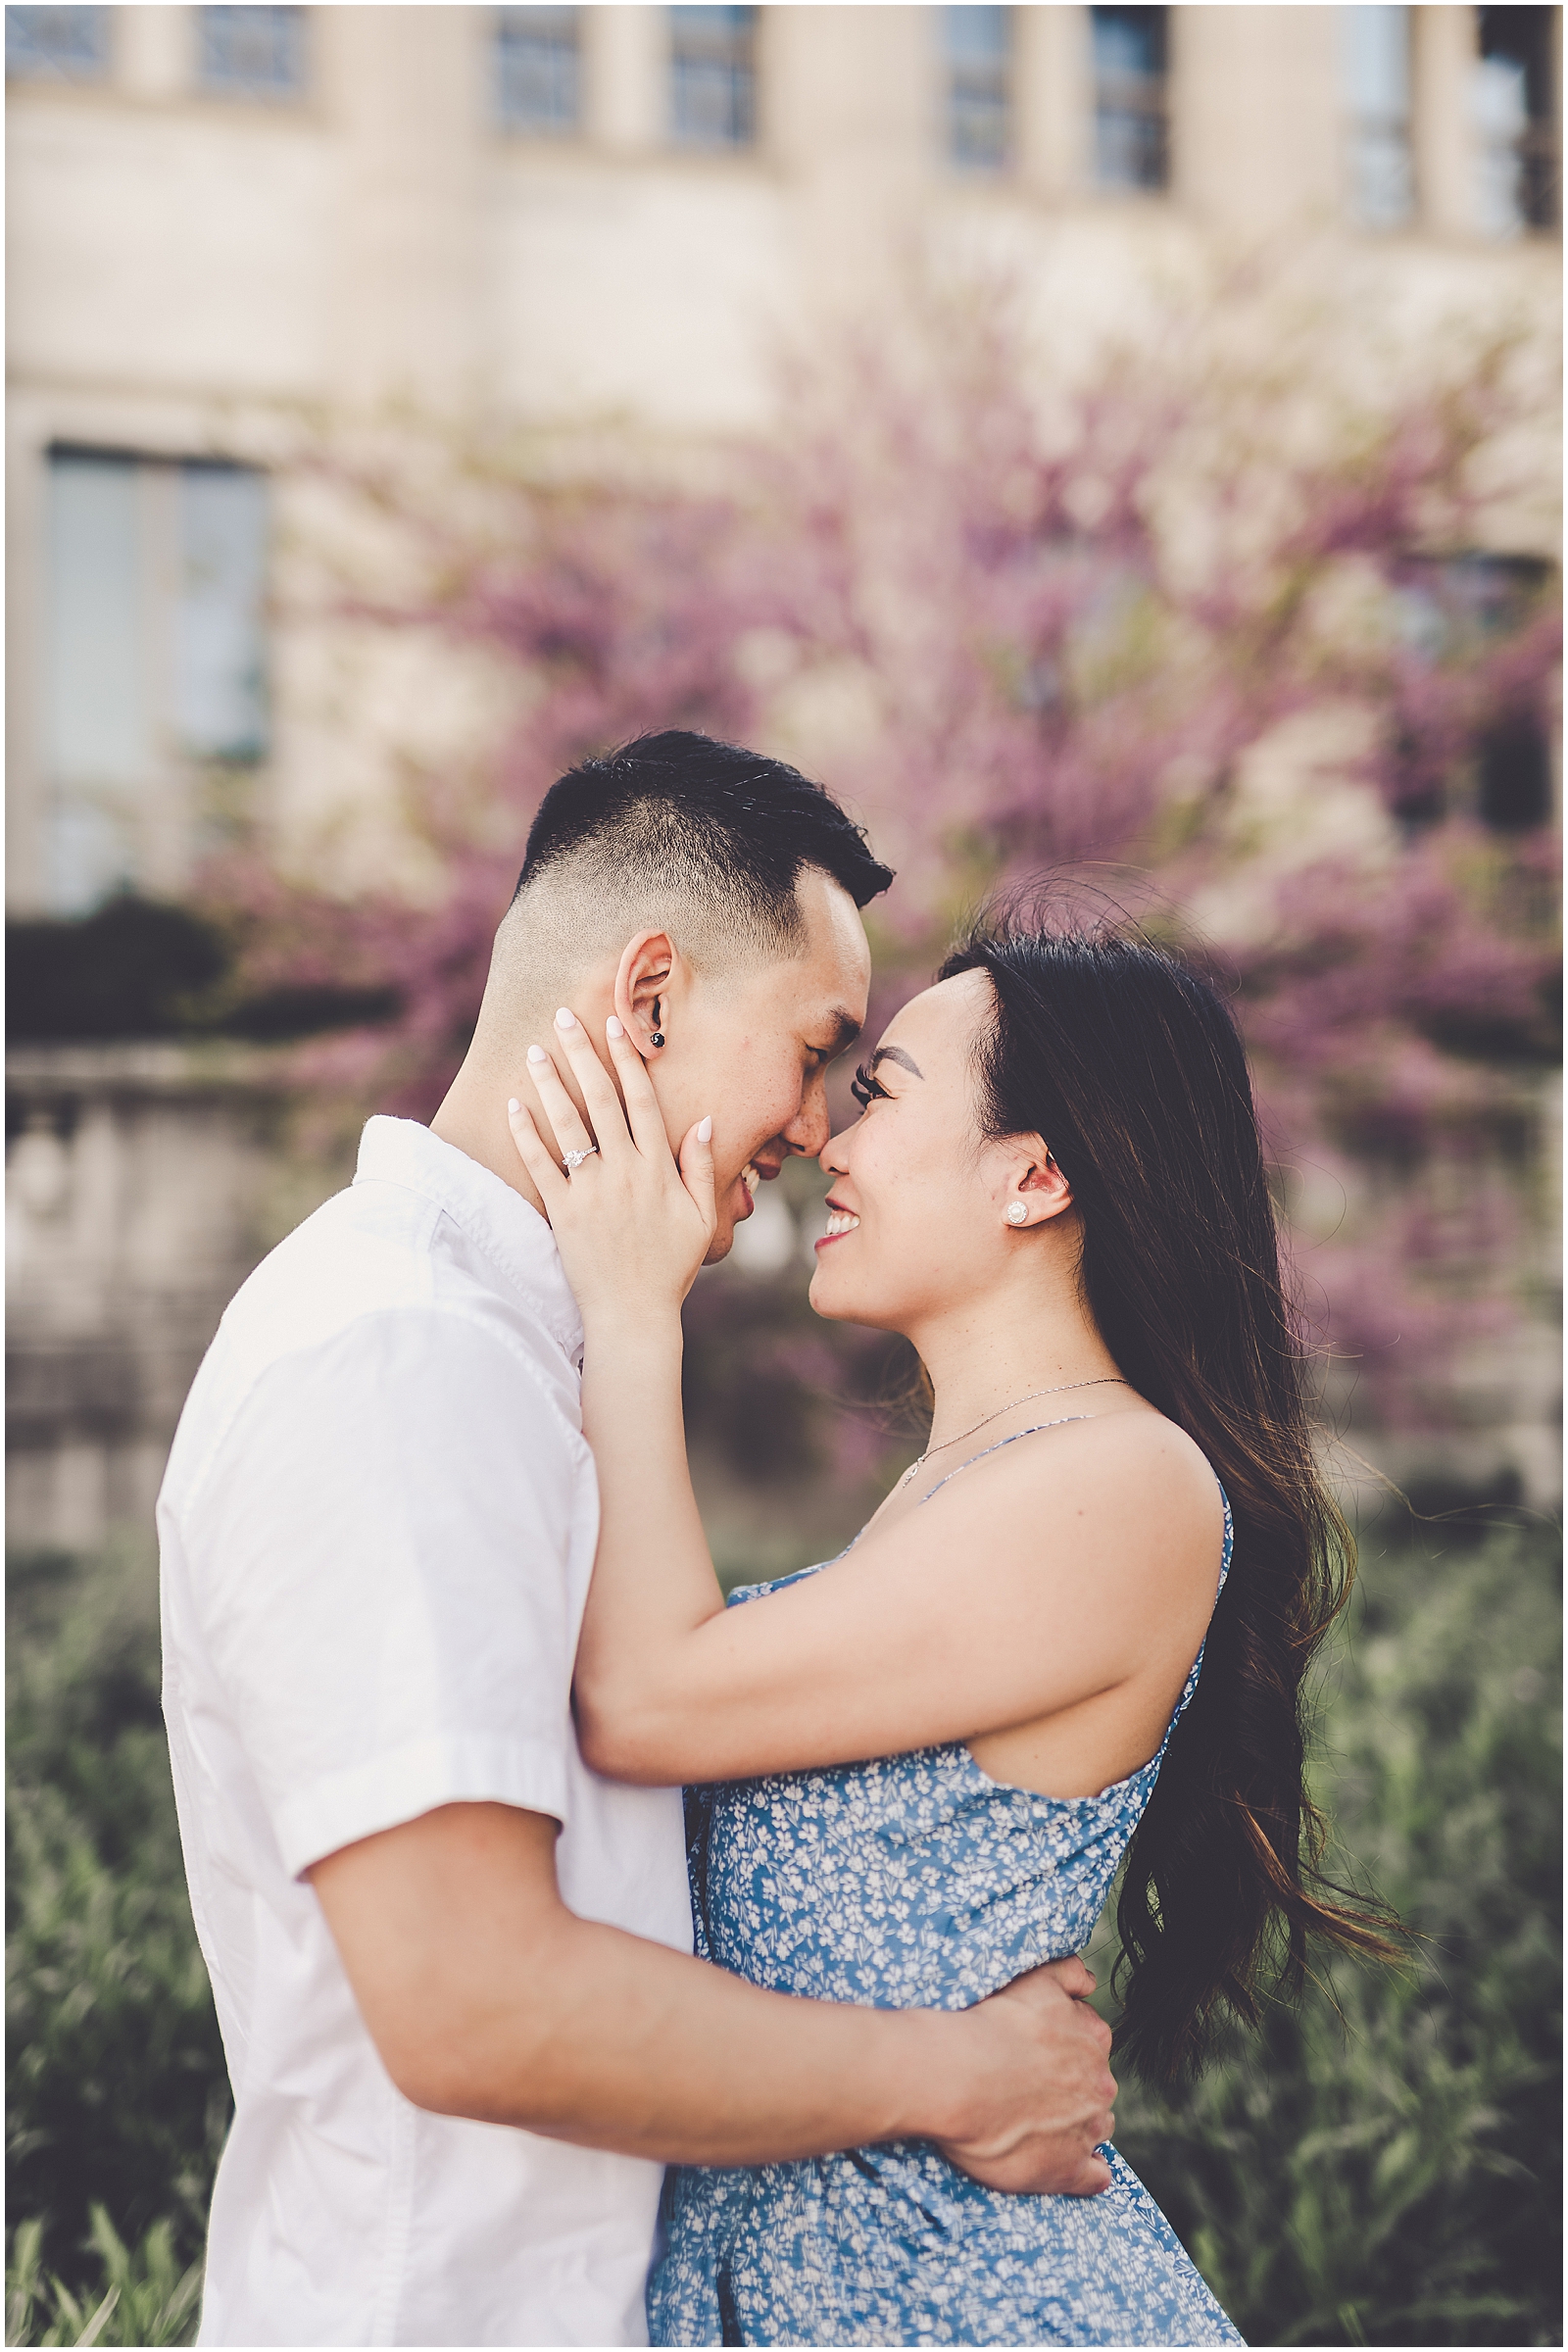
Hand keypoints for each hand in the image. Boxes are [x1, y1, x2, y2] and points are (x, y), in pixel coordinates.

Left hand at [507, 1011, 717, 1326]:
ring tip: (536, 1050)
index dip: (627, 1059)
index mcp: (659, 1168)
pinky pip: (540, 1165)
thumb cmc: (671, 1267)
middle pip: (600, 1100)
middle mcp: (624, 1171)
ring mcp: (591, 1191)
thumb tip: (706, 1119)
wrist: (633, 1315)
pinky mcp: (562, 1212)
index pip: (641, 1100)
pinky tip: (514, 1105)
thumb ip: (701, 1166)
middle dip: (582, 1054)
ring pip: (567, 1124)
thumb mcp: (702, 1217)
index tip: (615, 1025)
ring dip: (549, 1083)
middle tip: (564, 1018)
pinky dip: (525, 1135)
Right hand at [933, 1957, 1115, 2195]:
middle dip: (1073, 2087)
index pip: (1092, 2044)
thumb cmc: (989, 2024)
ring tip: (1038, 2124)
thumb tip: (1091, 1982)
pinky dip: (1088, 2172)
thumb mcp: (1035, 1979)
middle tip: (1030, 2088)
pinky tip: (1070, 2167)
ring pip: (1097, 2127)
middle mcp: (1099, 2083)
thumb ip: (1068, 1974)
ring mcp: (1087, 2128)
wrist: (959, 2076)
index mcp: (1093, 2038)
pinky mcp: (1068, 2169)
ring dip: (1078, 2125)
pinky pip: (1094, 2176)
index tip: (1039, 2055)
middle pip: (1096, 2086)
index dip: (1065, 2050)